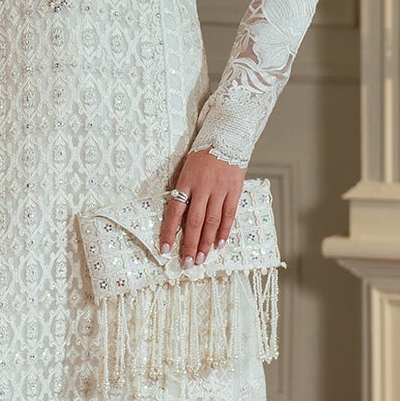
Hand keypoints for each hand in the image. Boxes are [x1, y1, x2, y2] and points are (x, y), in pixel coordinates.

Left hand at [159, 150, 245, 267]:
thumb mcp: (187, 170)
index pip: (174, 211)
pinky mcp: (234, 190)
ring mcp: (219, 189)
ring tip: (202, 258)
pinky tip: (219, 244)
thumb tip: (178, 218)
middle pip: (194, 221)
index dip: (169, 232)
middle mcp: (202, 187)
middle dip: (190, 245)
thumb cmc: (203, 155)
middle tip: (187, 263)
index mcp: (186, 182)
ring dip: (206, 243)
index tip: (165, 249)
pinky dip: (224, 231)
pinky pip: (229, 214)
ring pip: (211, 221)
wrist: (227, 137)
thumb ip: (183, 192)